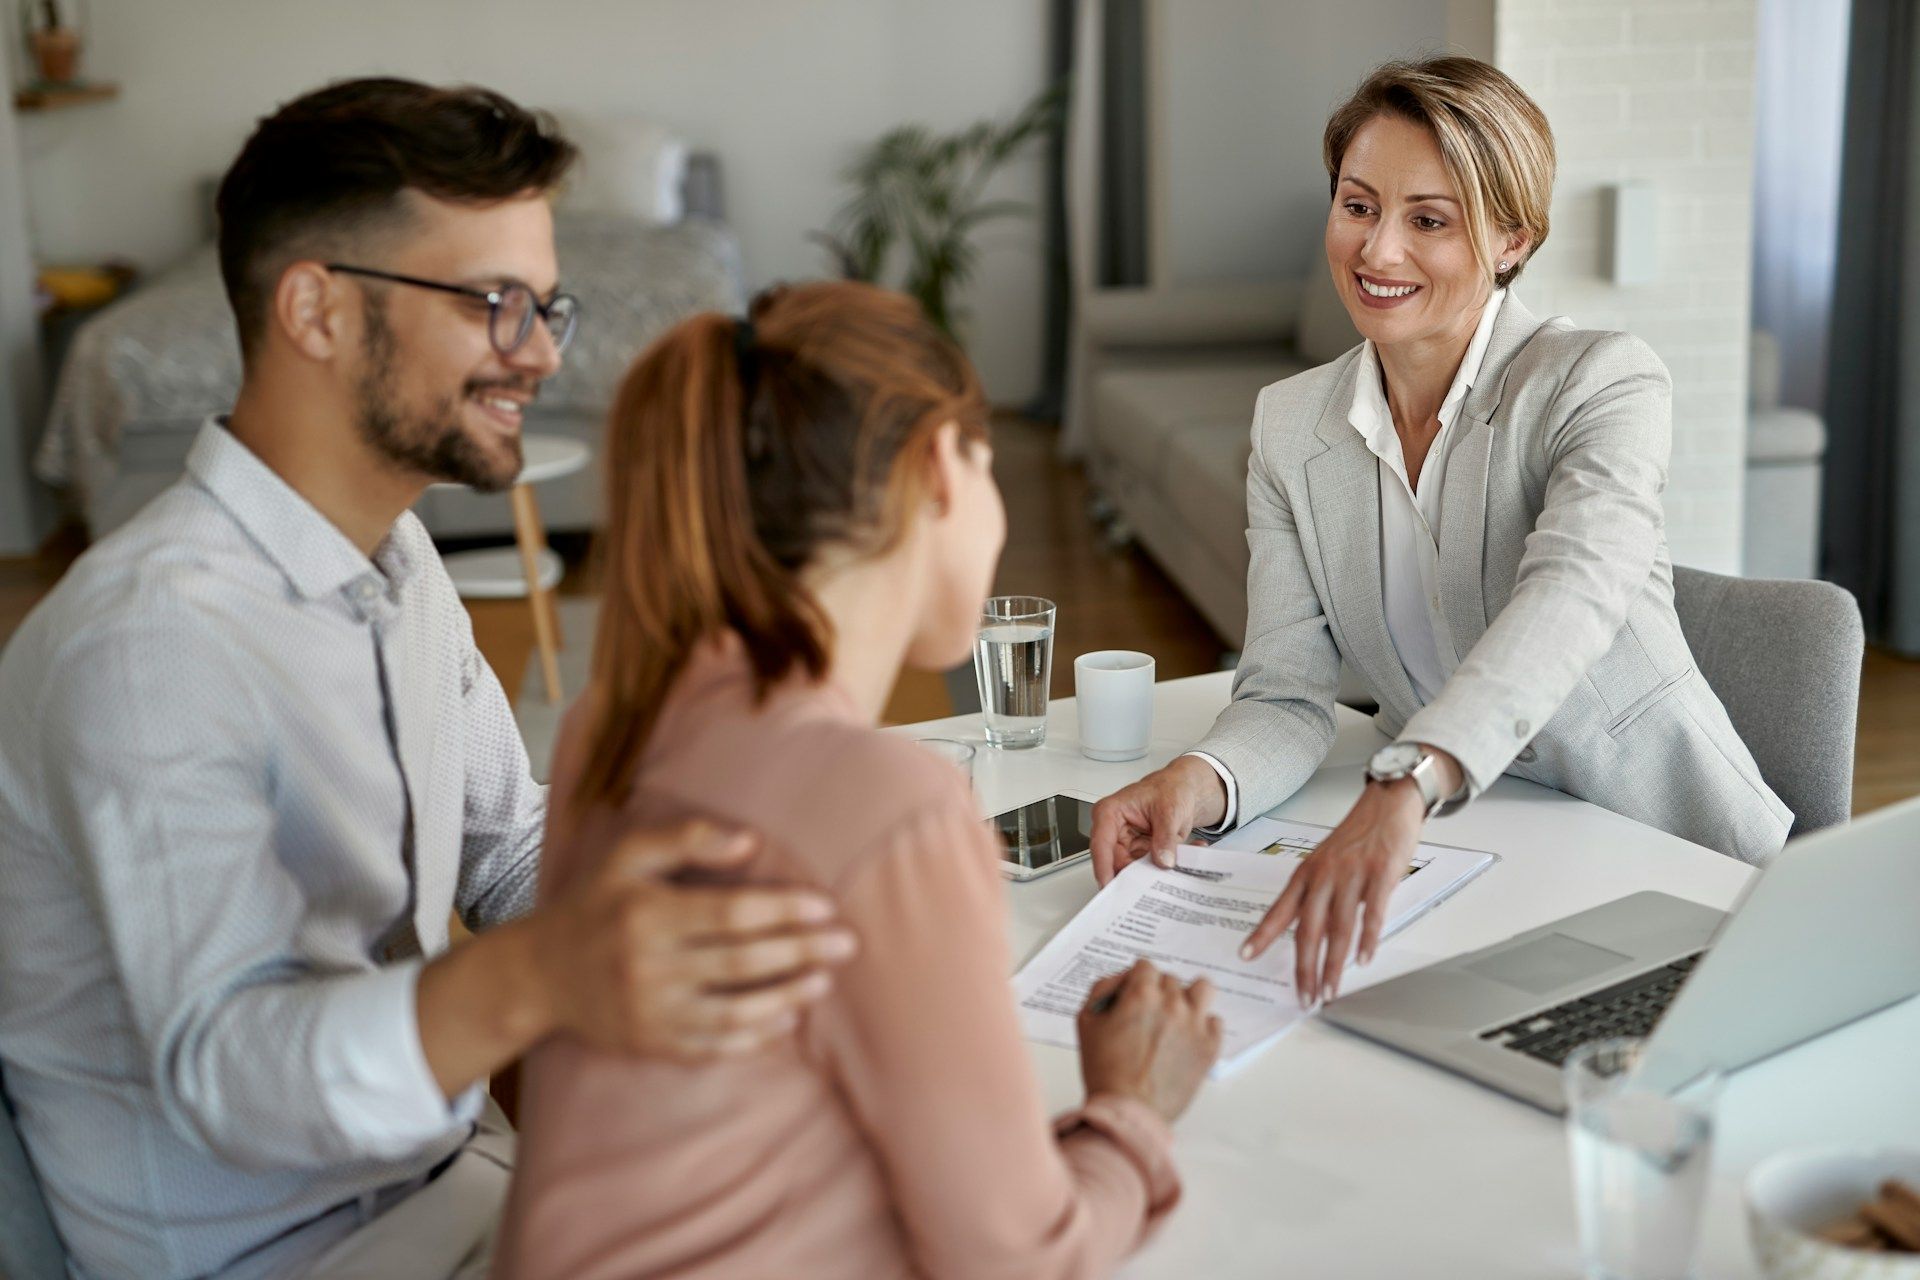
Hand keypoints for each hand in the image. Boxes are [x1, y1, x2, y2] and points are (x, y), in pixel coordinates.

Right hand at [531, 819, 857, 1058]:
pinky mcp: (652, 1045)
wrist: (540, 975)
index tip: (825, 906)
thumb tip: (751, 841)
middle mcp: (650, 968)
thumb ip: (686, 838)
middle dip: (801, 952)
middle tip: (846, 944)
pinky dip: (754, 1038)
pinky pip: (713, 1048)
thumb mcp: (628, 856)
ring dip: (786, 998)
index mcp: (648, 915)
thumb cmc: (596, 904)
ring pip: (734, 1012)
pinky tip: (786, 1021)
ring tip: (823, 982)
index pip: (730, 913)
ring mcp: (651, 1013)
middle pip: (741, 962)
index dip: (783, 910)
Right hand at [1076, 960, 1221, 1122]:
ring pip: (1202, 988)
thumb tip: (1122, 978)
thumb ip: (1102, 989)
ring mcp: (1194, 1024)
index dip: (1136, 981)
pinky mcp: (1209, 1046)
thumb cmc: (1104, 1070)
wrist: (1128, 1111)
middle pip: (1170, 980)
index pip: (1145, 966)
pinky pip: (1215, 1021)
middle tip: (1148, 1017)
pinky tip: (1188, 1039)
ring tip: (1179, 1015)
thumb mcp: (1086, 1021)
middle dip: (1158, 993)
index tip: (1133, 996)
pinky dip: (1203, 1026)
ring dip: (1190, 997)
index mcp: (1141, 993)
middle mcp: (1171, 1002)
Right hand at [1088, 756, 1227, 884]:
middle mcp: (1113, 830)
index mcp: (1110, 813)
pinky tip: (1180, 859)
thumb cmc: (1169, 789)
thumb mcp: (1169, 810)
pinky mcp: (1139, 853)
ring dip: (1154, 871)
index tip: (1110, 886)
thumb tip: (1163, 861)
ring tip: (1175, 863)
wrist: (1182, 789)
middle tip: (1154, 883)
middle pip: (1115, 862)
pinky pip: (1146, 868)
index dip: (1103, 867)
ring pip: (1131, 870)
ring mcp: (1126, 844)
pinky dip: (1164, 867)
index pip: (1101, 844)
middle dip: (1135, 875)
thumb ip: (1165, 837)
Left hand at [1240, 779, 1424, 1004]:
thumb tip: (1312, 933)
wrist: (1388, 803)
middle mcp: (1324, 876)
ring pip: (1338, 929)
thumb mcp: (1326, 860)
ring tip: (1329, 990)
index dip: (1262, 934)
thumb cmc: (1358, 835)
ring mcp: (1352, 876)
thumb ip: (1318, 894)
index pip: (1279, 910)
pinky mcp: (1380, 876)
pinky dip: (1367, 941)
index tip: (1246, 955)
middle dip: (1304, 968)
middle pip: (1308, 930)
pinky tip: (1362, 961)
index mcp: (1307, 873)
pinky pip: (1372, 915)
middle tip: (1303, 996)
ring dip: (1333, 965)